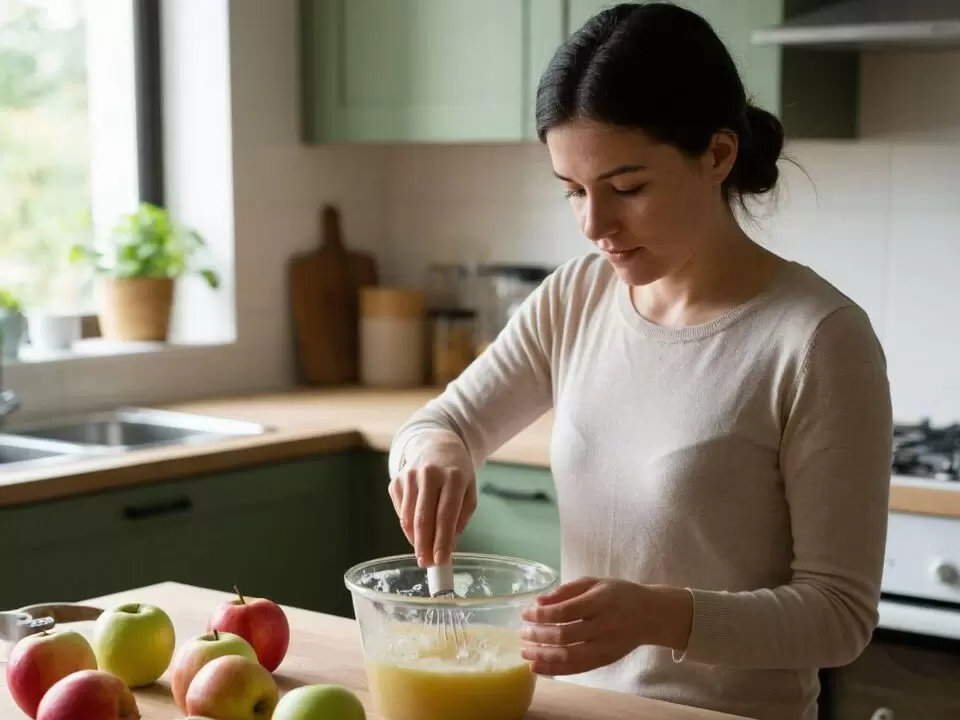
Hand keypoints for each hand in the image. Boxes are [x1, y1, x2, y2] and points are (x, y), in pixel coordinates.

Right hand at [388, 463, 476, 566]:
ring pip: (408, 517)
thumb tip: (448, 544)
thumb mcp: (468, 490)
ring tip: (423, 552)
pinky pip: (400, 511)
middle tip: (427, 564)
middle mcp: (429, 474)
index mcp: (453, 477)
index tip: (441, 560)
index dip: (442, 540)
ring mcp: (409, 476)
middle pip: (423, 518)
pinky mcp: (396, 481)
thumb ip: (460, 517)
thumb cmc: (456, 472)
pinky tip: (416, 529)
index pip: (446, 514)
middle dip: (424, 546)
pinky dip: (408, 526)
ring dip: (415, 539)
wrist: (435, 444)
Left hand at [520, 577, 692, 675]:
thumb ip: (567, 590)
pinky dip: (555, 670)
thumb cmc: (619, 594)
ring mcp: (605, 646)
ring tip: (525, 653)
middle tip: (522, 633)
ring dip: (543, 656)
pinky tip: (538, 667)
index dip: (542, 615)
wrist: (651, 615)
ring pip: (570, 656)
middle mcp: (604, 625)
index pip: (566, 611)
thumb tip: (539, 601)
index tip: (525, 614)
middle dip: (538, 636)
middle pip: (565, 635)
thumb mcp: (595, 582)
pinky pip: (578, 669)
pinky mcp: (606, 660)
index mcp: (600, 601)